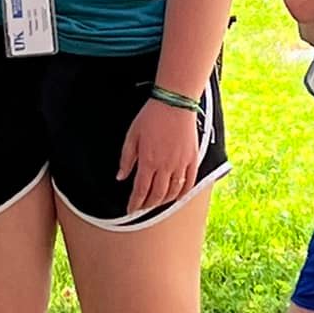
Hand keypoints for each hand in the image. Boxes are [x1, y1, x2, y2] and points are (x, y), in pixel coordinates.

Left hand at [118, 97, 200, 214]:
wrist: (175, 103)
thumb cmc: (151, 116)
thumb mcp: (132, 135)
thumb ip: (126, 158)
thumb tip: (121, 177)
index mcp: (148, 161)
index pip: (141, 190)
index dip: (135, 203)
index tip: (130, 210)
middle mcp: (165, 166)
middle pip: (157, 195)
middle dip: (147, 205)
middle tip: (141, 208)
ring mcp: (181, 164)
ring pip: (173, 192)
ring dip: (163, 202)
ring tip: (156, 203)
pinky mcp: (193, 160)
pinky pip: (189, 183)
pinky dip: (182, 193)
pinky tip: (176, 196)